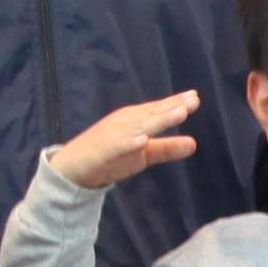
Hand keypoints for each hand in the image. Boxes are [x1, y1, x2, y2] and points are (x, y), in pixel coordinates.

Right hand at [53, 92, 204, 192]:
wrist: (72, 168)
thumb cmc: (110, 157)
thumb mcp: (143, 154)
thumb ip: (167, 148)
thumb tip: (194, 143)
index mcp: (135, 120)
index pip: (158, 110)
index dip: (176, 103)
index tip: (195, 97)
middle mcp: (125, 122)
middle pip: (152, 114)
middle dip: (172, 107)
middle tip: (192, 100)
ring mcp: (113, 135)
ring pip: (140, 126)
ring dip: (158, 119)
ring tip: (179, 113)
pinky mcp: (103, 150)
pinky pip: (118, 145)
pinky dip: (130, 142)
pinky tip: (143, 140)